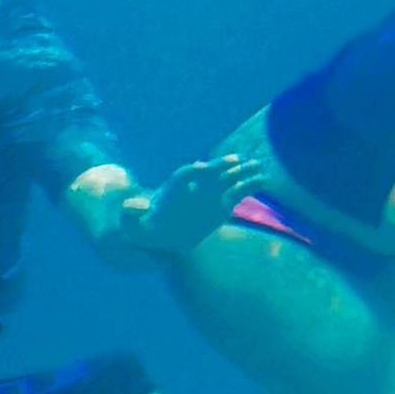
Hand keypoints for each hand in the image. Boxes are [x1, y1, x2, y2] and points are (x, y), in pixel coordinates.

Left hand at [135, 151, 261, 256]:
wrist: (160, 233)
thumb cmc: (145, 227)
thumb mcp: (134, 223)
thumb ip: (132, 215)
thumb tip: (128, 207)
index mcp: (173, 189)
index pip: (185, 175)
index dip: (194, 170)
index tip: (203, 167)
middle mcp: (194, 187)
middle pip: (210, 172)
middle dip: (222, 165)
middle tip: (237, 160)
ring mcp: (211, 193)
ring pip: (228, 178)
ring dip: (242, 171)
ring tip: (258, 165)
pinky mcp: (223, 203)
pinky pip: (240, 191)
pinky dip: (251, 185)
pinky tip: (266, 180)